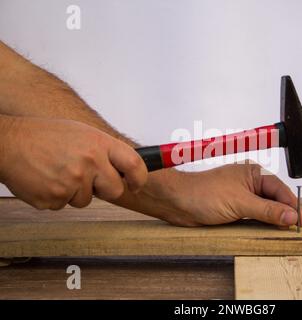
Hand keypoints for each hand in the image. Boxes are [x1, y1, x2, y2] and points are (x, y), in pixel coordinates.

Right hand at [0, 116, 147, 209]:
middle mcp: (90, 162)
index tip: (136, 184)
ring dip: (75, 192)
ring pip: (86, 200)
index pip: (134, 165)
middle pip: (114, 191)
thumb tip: (125, 168)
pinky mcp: (55, 198)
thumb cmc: (43, 135)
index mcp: (99, 143)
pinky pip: (64, 205)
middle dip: (105, 189)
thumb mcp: (81, 133)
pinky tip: (46, 179)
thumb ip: (104, 150)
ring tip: (58, 172)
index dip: (139, 178)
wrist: (7, 143)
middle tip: (89, 179)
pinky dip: (57, 196)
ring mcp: (72, 182)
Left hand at [113, 163, 301, 227]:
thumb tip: (290, 216)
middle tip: (296, 230)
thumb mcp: (240, 202)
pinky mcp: (235, 210)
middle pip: (275, 200)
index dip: (292, 205)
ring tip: (285, 233)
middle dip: (284, 214)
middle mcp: (250, 184)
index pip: (280, 190)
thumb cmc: (204, 193)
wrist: (178, 202)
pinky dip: (262, 225)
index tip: (301, 221)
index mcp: (254, 174)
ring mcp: (242, 198)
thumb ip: (266, 210)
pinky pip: (254, 218)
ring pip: (265, 210)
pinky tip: (268, 233)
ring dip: (273, 221)